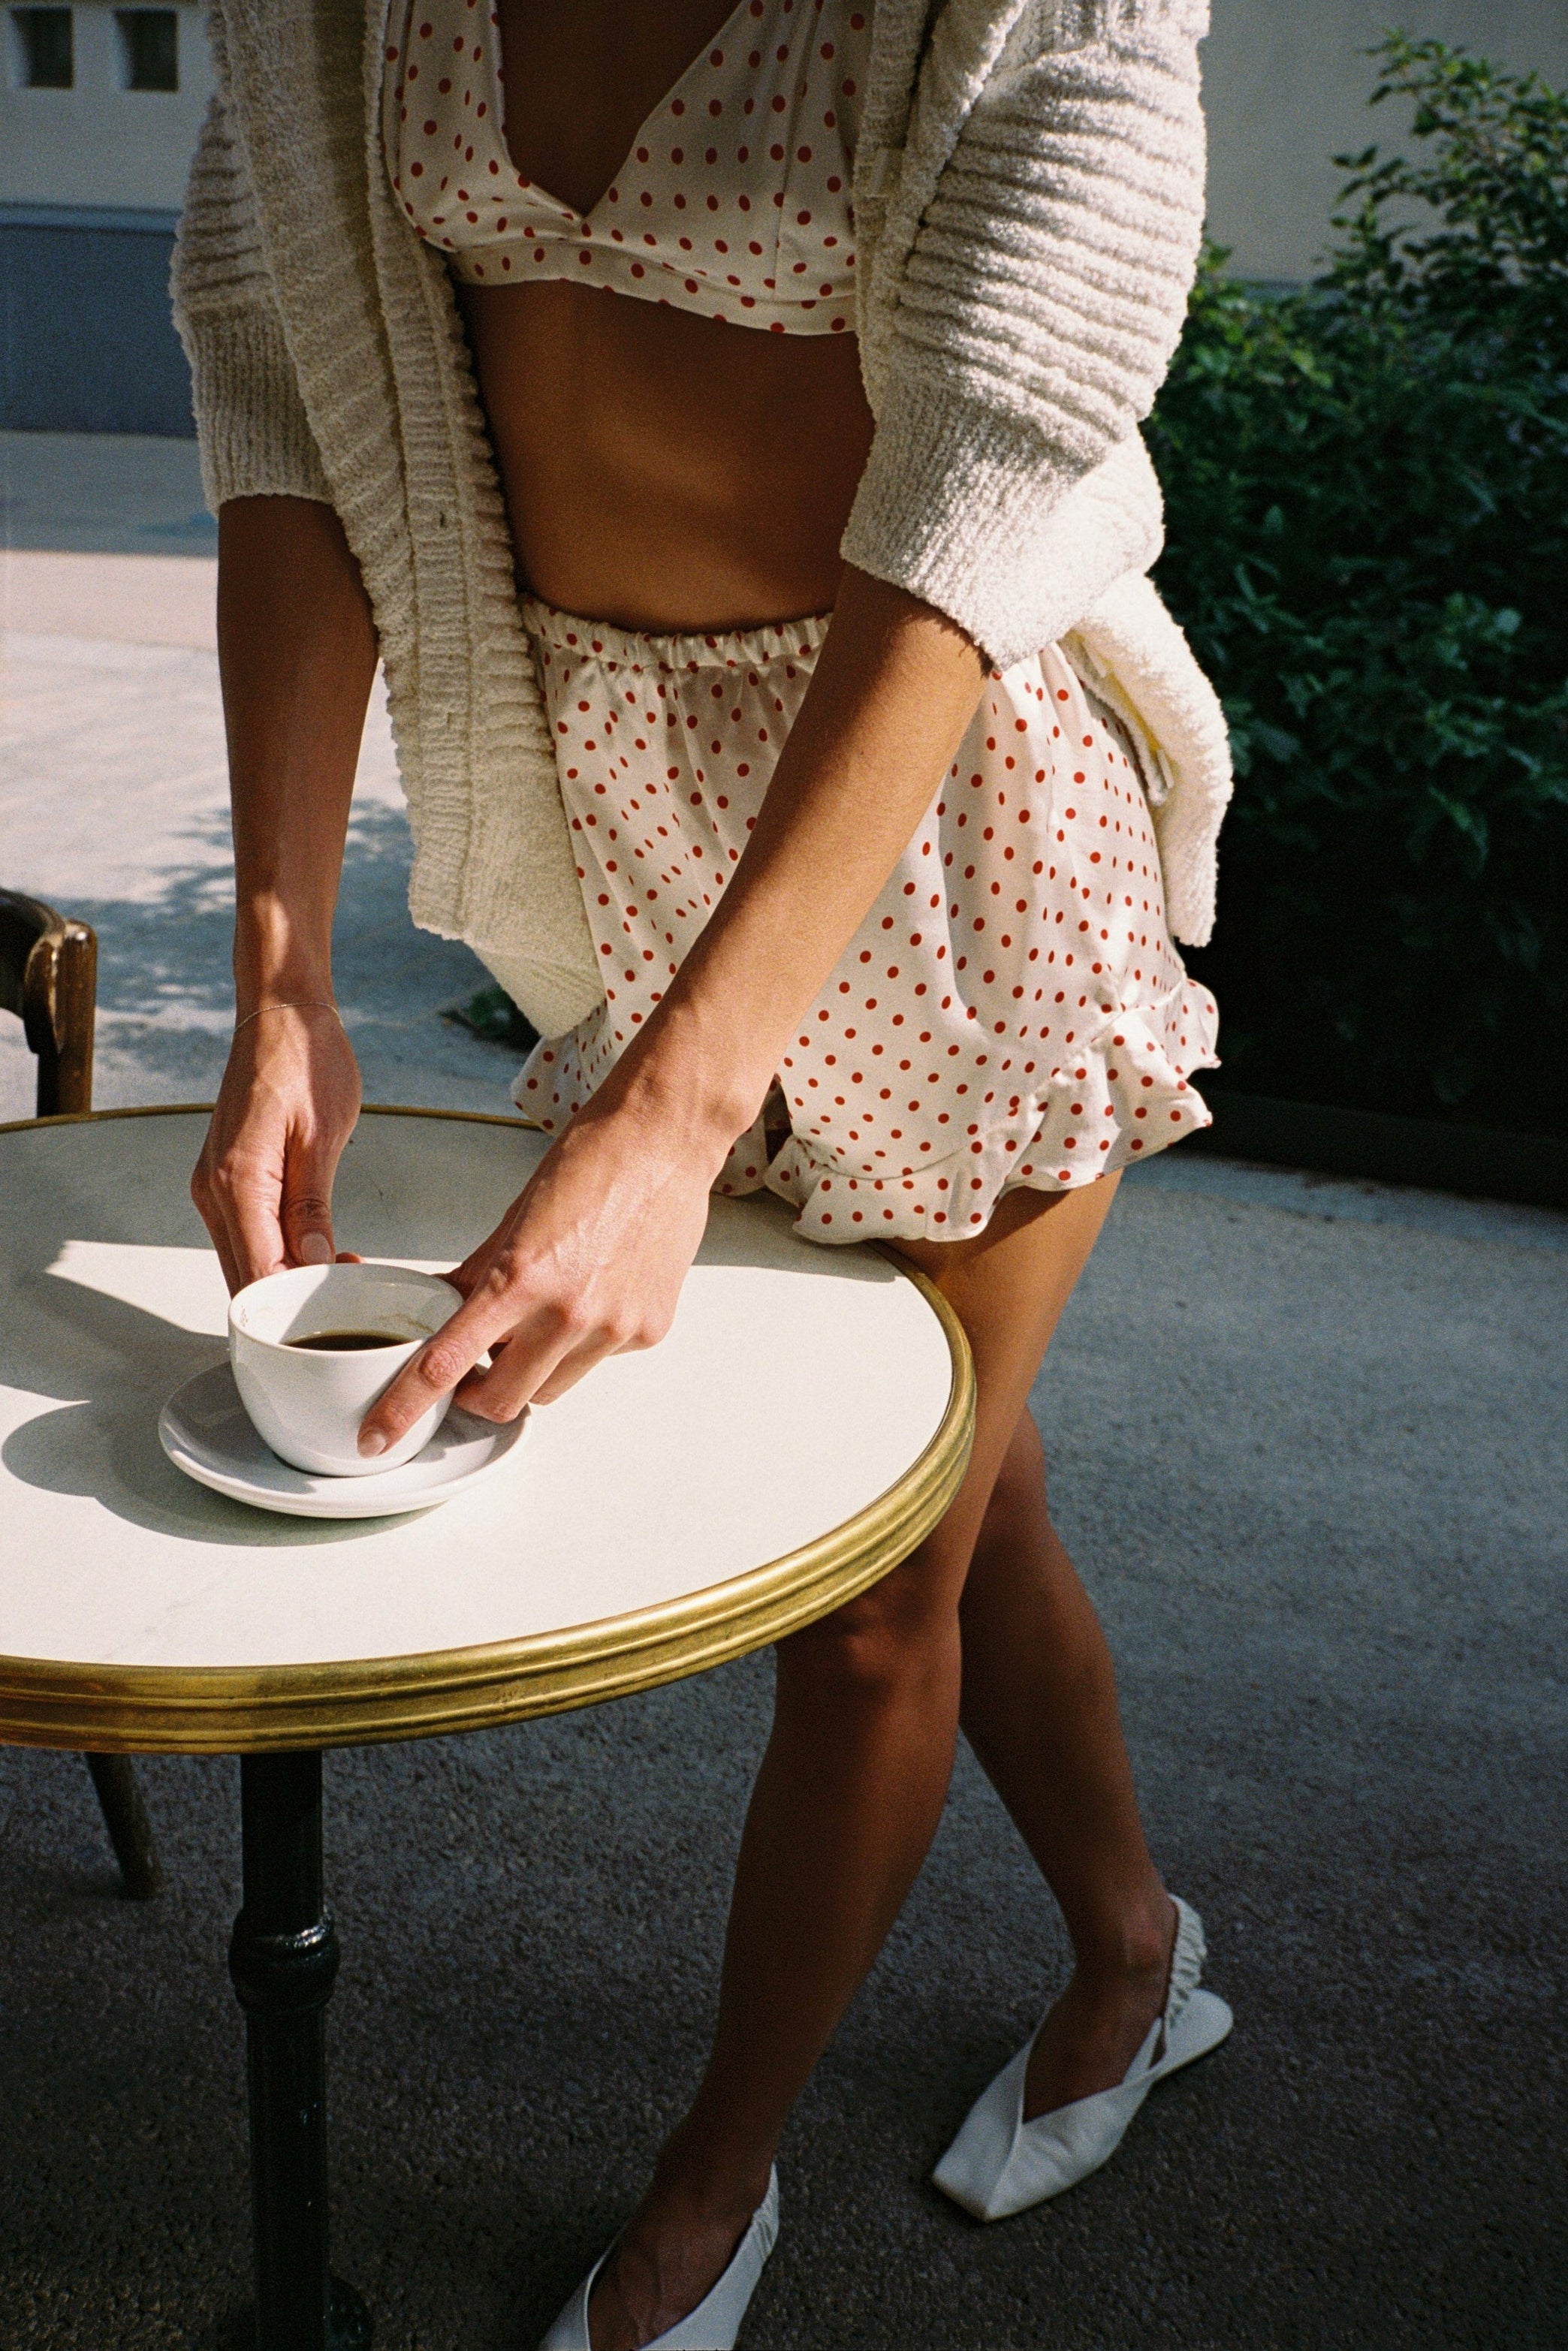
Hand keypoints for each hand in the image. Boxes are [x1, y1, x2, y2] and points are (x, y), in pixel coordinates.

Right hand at [192, 1004, 362, 1292]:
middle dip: (293, 1302)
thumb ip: (312, 1205)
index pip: (258, 1273)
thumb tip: (314, 1260)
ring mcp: (214, 1187)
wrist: (281, 1015)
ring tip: (342, 1275)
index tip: (340, 1306)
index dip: (297, 1304)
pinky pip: (247, 1237)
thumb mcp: (322, 1135)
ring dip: (287, 1280)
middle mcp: (213, 1190)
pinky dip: (278, 1255)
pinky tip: (317, 1253)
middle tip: (349, 1298)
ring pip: (244, 1262)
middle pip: (245, 1279)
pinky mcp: (225, 1181)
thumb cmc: (304, 1060)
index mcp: (235, 1181)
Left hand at [357, 1075, 726, 1455]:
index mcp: (522, 1278)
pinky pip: (596, 1363)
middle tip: (474, 1366)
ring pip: (550, 1389)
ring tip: (544, 1316)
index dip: (402, 1407)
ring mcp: (614, 1328)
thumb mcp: (515, 1218)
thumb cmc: (591, 1163)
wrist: (665, 1141)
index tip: (376, 1437)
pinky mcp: (649, 1331)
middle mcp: (570, 1313)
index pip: (446, 1363)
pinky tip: (595, 1294)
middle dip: (478, 1394)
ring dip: (531, 1371)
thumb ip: (476, 1276)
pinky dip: (581, 1344)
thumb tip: (440, 1311)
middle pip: (502, 1401)